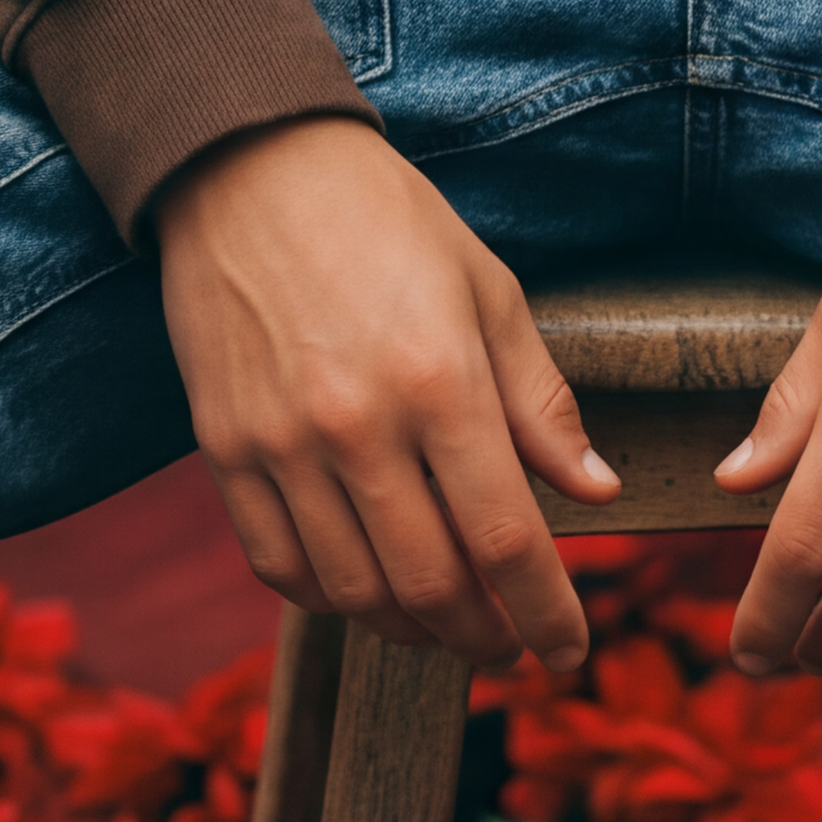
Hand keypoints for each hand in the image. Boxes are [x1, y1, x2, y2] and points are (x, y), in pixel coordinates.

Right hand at [154, 116, 615, 673]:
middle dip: (482, 637)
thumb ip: (540, 401)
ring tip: (443, 625)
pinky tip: (363, 588)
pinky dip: (328, 598)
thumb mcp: (487, 289)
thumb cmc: (386, 220)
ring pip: (354, 591)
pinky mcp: (224, 449)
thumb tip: (596, 493)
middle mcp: (357, 426)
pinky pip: (278, 566)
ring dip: (409, 629)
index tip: (568, 652)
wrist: (250, 169)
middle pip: (431, 585)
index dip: (545, 612)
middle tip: (508, 648)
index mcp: (440, 380)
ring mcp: (281, 444)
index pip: (505, 538)